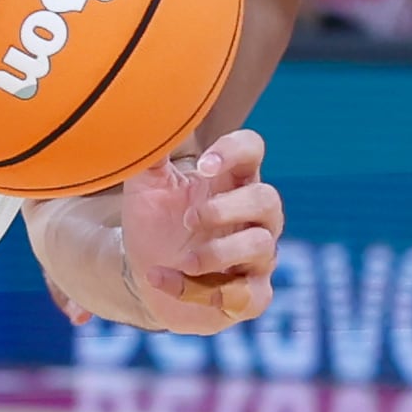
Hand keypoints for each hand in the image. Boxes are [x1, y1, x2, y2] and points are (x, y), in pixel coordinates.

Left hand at [105, 129, 282, 331]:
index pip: (251, 150)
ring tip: (182, 260)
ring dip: (217, 253)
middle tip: (188, 219)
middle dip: (227, 209)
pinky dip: (206, 293)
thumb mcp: (145, 189)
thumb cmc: (154, 226)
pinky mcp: (252, 296)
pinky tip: (173, 284)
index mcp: (230, 182)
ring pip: (262, 246)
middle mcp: (254, 217)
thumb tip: (147, 115)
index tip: (203, 165)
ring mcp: (257, 258)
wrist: (143, 279)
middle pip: (268, 199)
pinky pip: (248, 295)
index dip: (234, 151)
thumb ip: (149, 155)